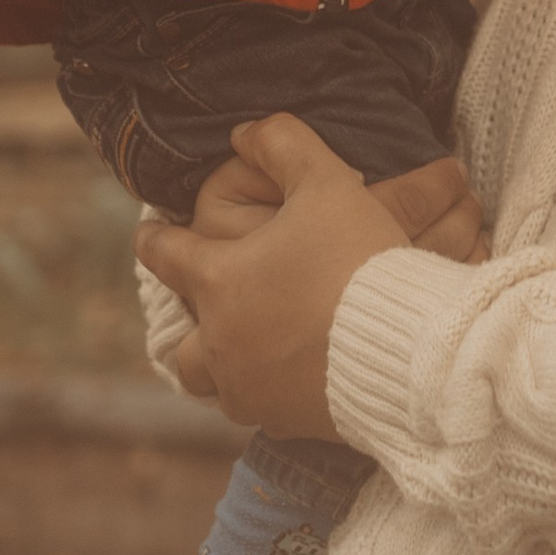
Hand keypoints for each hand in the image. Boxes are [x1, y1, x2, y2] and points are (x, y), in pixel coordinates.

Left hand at [140, 115, 484, 435]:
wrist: (407, 346)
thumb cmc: (358, 260)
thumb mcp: (326, 183)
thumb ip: (282, 144)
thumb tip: (246, 132)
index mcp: (219, 283)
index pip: (165, 255)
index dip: (154, 239)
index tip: (148, 234)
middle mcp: (224, 345)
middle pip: (182, 349)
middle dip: (188, 330)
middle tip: (206, 315)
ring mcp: (254, 391)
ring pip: (221, 387)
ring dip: (228, 368)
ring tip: (250, 354)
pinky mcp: (291, 422)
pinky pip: (267, 411)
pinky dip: (273, 393)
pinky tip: (296, 379)